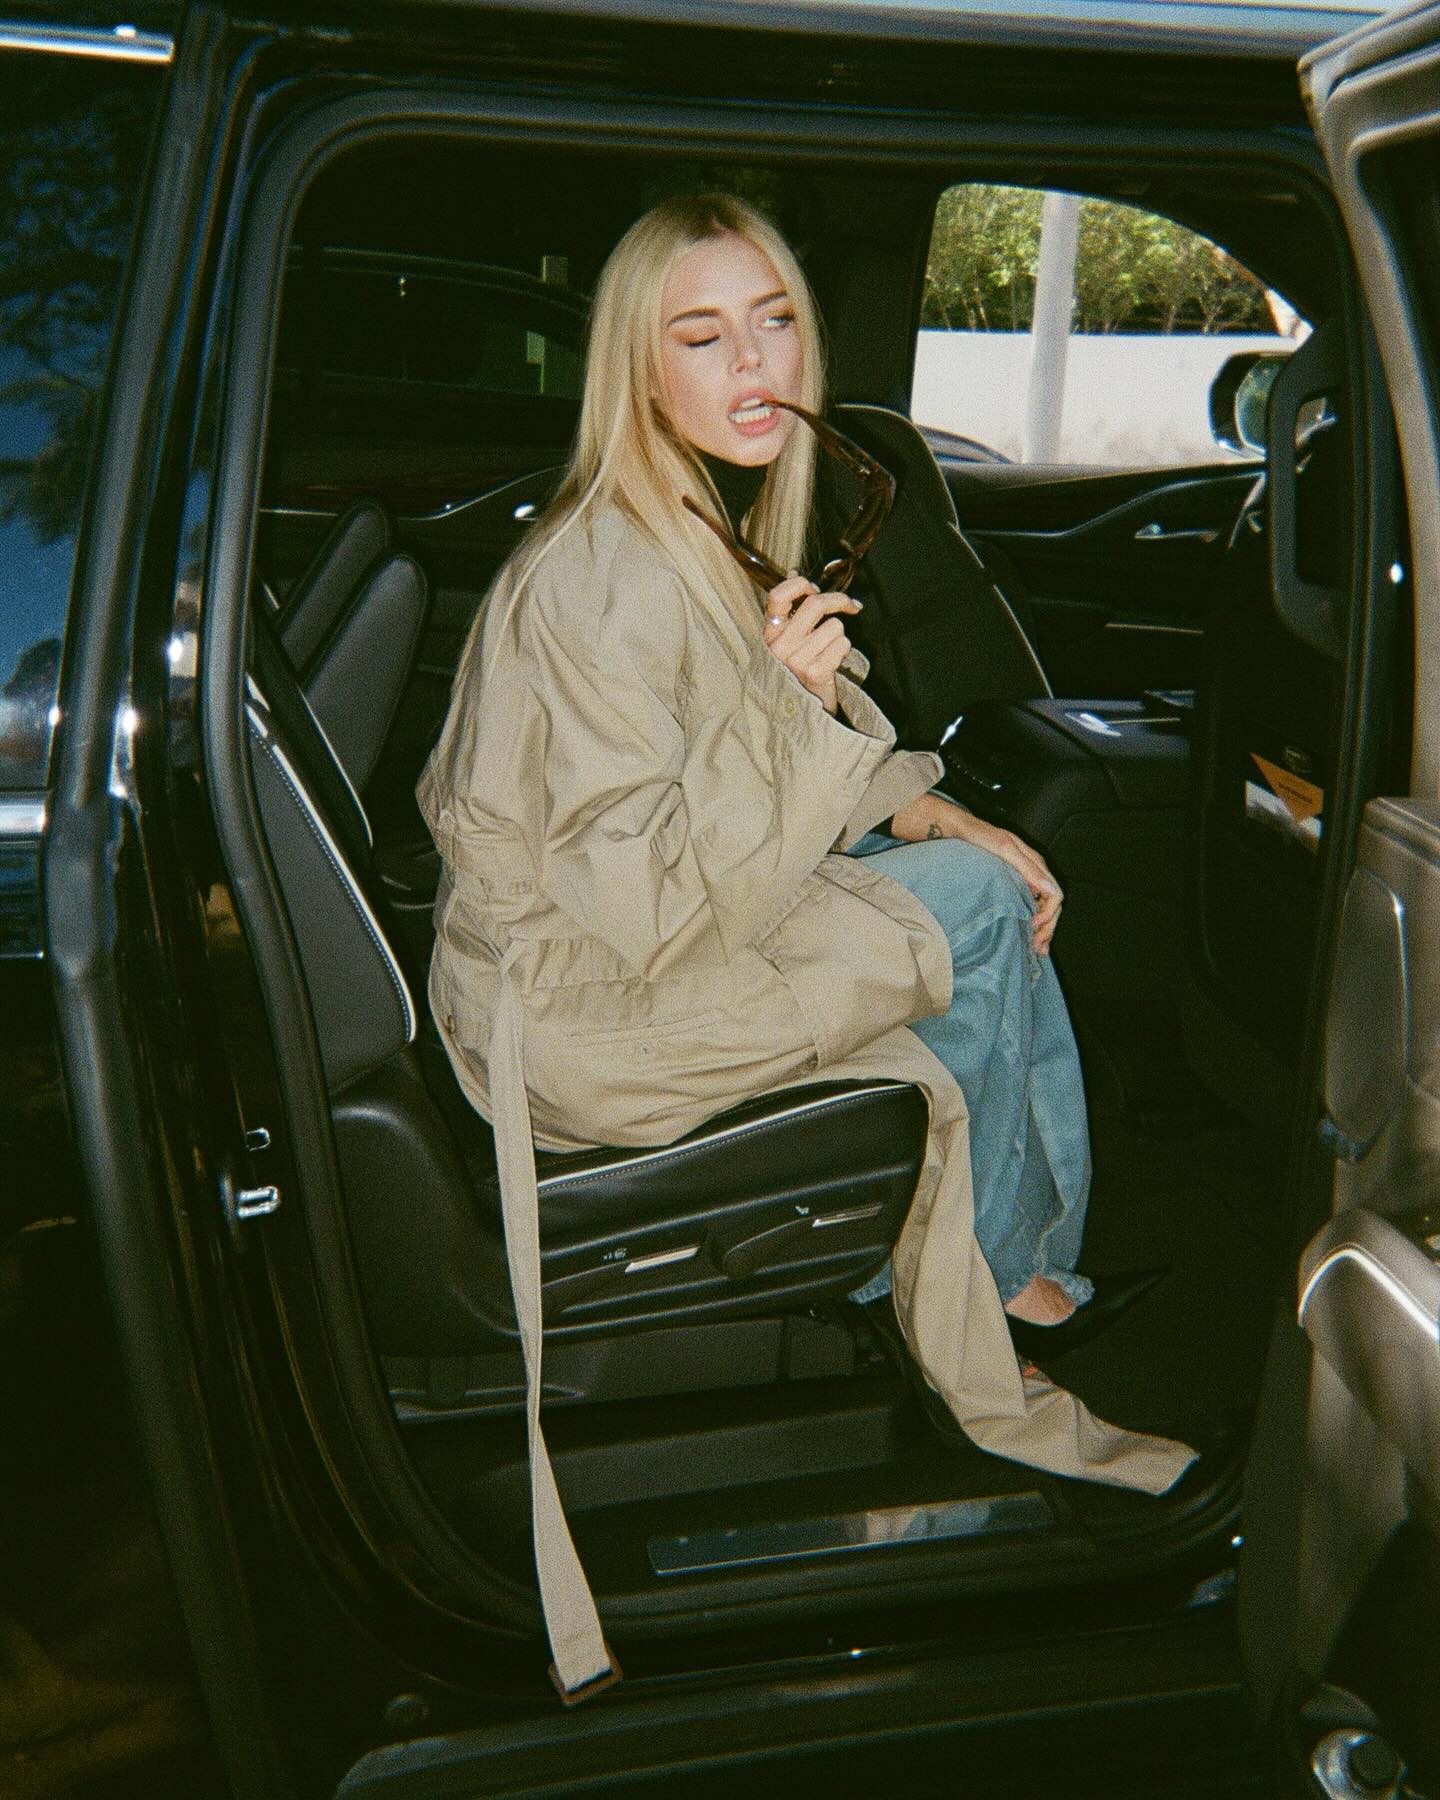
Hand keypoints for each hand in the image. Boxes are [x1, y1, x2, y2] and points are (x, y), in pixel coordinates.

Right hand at [762, 576, 861, 714]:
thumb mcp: (788, 642)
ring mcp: (797, 660)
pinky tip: (833, 662)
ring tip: (829, 651)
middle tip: (850, 604)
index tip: (814, 588)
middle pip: (815, 604)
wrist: (799, 715)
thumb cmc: (797, 673)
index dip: (800, 585)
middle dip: (839, 601)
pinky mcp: (816, 672)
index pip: (778, 597)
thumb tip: (796, 575)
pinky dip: (844, 650)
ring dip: (839, 636)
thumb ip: (791, 612)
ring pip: (834, 626)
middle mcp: (780, 646)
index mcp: (770, 635)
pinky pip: (842, 644)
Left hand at [962, 815, 1063, 956]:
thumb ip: (1029, 869)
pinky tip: (1026, 934)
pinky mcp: (1012, 884)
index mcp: (1036, 864)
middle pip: (1051, 906)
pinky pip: (1028, 905)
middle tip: (1037, 946)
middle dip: (1048, 927)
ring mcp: (1023, 879)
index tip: (1033, 926)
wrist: (959, 832)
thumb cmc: (980, 838)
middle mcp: (1033, 872)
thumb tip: (1051, 888)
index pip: (1055, 895)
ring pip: (1042, 908)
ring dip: (1042, 929)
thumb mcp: (1005, 851)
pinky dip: (1031, 922)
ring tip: (1035, 948)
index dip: (1048, 914)